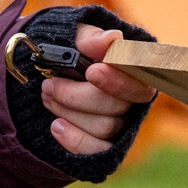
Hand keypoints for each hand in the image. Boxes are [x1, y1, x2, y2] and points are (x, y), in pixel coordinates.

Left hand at [41, 25, 154, 156]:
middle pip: (119, 106)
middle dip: (78, 96)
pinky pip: (97, 150)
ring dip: (69, 111)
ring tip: (47, 96)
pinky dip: (75, 139)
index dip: (118, 79)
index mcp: (134, 68)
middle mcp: (134, 98)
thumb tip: (112, 38)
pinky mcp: (106, 145)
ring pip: (104, 126)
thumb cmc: (71, 52)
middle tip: (50, 84)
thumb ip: (91, 38)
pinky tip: (57, 126)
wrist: (50, 74)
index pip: (140, 78)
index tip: (91, 71)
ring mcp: (122, 123)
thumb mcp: (75, 37)